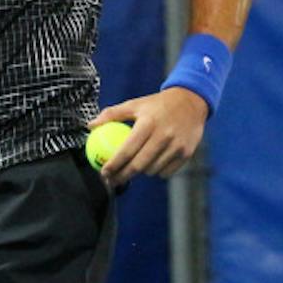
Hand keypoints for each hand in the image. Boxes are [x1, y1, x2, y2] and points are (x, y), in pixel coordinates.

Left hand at [89, 87, 209, 189]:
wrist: (191, 101)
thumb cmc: (157, 104)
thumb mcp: (135, 104)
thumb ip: (112, 114)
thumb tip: (90, 126)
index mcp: (148, 123)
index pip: (126, 150)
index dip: (113, 165)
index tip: (103, 172)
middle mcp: (163, 135)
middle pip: (139, 165)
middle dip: (122, 177)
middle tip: (112, 180)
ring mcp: (176, 146)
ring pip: (152, 171)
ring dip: (140, 173)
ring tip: (132, 168)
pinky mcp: (187, 153)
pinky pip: (166, 172)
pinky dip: (157, 172)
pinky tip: (151, 165)